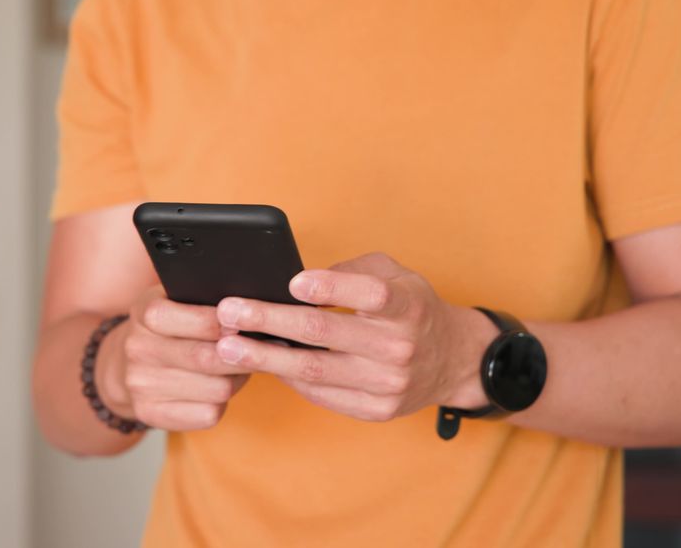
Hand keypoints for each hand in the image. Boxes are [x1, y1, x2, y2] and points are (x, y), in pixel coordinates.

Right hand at [98, 286, 249, 430]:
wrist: (120, 364)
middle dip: (243, 355)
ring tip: (239, 368)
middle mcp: (139, 348)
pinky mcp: (149, 413)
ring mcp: (141, 383)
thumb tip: (249, 309)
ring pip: (216, 389)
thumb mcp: (174, 301)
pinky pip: (207, 414)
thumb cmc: (166, 327)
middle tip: (260, 350)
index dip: (231, 325)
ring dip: (237, 380)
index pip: (202, 321)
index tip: (250, 324)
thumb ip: (205, 300)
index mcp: (147, 313)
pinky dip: (222, 403)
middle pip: (209, 358)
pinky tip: (218, 389)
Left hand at [214, 253, 495, 421]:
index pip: (369, 295)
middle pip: (325, 334)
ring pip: (313, 371)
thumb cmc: (412, 309)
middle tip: (230, 312)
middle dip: (270, 321)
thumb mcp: (396, 275)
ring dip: (264, 358)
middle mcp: (398, 347)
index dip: (331, 288)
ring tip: (228, 346)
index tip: (292, 282)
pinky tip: (259, 364)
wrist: (452, 361)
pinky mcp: (375, 410)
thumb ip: (352, 272)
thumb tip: (298, 282)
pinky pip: (320, 394)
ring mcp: (386, 384)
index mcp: (406, 306)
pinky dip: (286, 378)